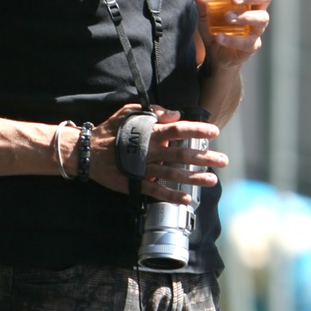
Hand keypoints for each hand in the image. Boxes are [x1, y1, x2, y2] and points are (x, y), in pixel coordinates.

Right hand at [88, 104, 227, 202]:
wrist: (87, 152)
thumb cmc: (111, 130)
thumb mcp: (130, 112)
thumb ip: (154, 111)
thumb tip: (176, 114)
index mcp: (150, 133)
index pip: (178, 129)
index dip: (197, 130)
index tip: (215, 131)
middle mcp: (149, 151)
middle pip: (181, 154)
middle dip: (204, 157)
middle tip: (223, 160)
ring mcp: (143, 169)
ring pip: (173, 174)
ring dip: (194, 178)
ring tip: (212, 180)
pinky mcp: (135, 183)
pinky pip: (156, 191)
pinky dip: (171, 196)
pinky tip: (187, 199)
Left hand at [187, 0, 271, 67]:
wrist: (215, 55)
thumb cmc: (216, 27)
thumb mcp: (206, 11)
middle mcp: (256, 11)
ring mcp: (256, 28)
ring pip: (262, 18)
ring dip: (244, 16)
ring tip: (227, 18)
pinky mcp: (252, 45)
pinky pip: (248, 41)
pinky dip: (232, 39)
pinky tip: (219, 37)